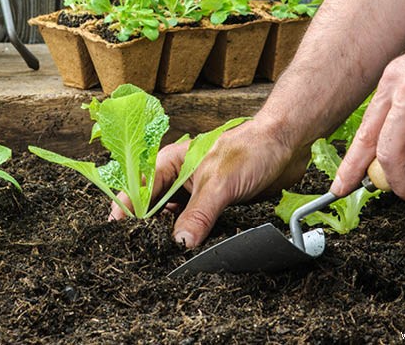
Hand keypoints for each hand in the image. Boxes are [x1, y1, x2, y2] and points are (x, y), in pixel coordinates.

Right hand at [109, 119, 309, 247]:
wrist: (286, 145)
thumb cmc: (250, 149)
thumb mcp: (219, 184)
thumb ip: (198, 215)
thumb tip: (179, 244)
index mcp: (170, 163)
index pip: (139, 190)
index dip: (126, 212)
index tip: (118, 235)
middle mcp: (179, 179)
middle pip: (154, 209)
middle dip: (148, 229)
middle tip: (144, 254)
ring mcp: (196, 193)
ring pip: (175, 220)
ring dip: (172, 237)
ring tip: (164, 258)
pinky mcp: (215, 206)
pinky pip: (197, 226)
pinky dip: (193, 239)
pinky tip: (192, 252)